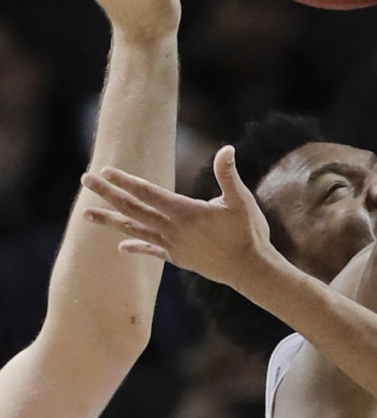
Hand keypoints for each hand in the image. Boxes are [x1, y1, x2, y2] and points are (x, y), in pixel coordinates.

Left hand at [80, 145, 274, 292]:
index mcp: (185, 211)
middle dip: (107, 193)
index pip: (148, 193)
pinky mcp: (178, 258)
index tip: (106, 170)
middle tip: (86, 179)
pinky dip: (135, 246)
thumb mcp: (241, 200)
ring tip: (85, 214)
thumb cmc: (248, 232)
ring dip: (109, 221)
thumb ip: (228, 175)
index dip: (126, 181)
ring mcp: (173, 245)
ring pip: (134, 230)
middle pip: (133, 208)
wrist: (250, 269)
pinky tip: (121, 246)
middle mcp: (173, 228)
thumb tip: (227, 149)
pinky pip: (151, 250)